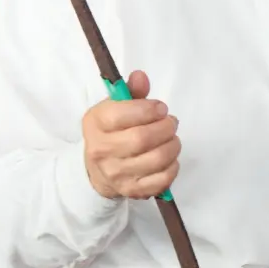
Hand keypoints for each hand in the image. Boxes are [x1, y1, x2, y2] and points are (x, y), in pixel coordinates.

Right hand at [82, 70, 180, 198]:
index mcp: (96, 124)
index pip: (121, 115)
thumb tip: (140, 76)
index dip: (148, 109)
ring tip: (171, 139)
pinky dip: (173, 167)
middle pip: (142, 139)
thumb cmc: (111, 132)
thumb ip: (130, 92)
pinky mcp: (132, 191)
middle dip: (165, 127)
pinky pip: (162, 180)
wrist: (97, 171)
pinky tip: (169, 158)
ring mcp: (116, 174)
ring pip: (156, 159)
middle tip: (171, 122)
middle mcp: (101, 150)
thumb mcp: (114, 107)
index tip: (161, 108)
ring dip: (173, 145)